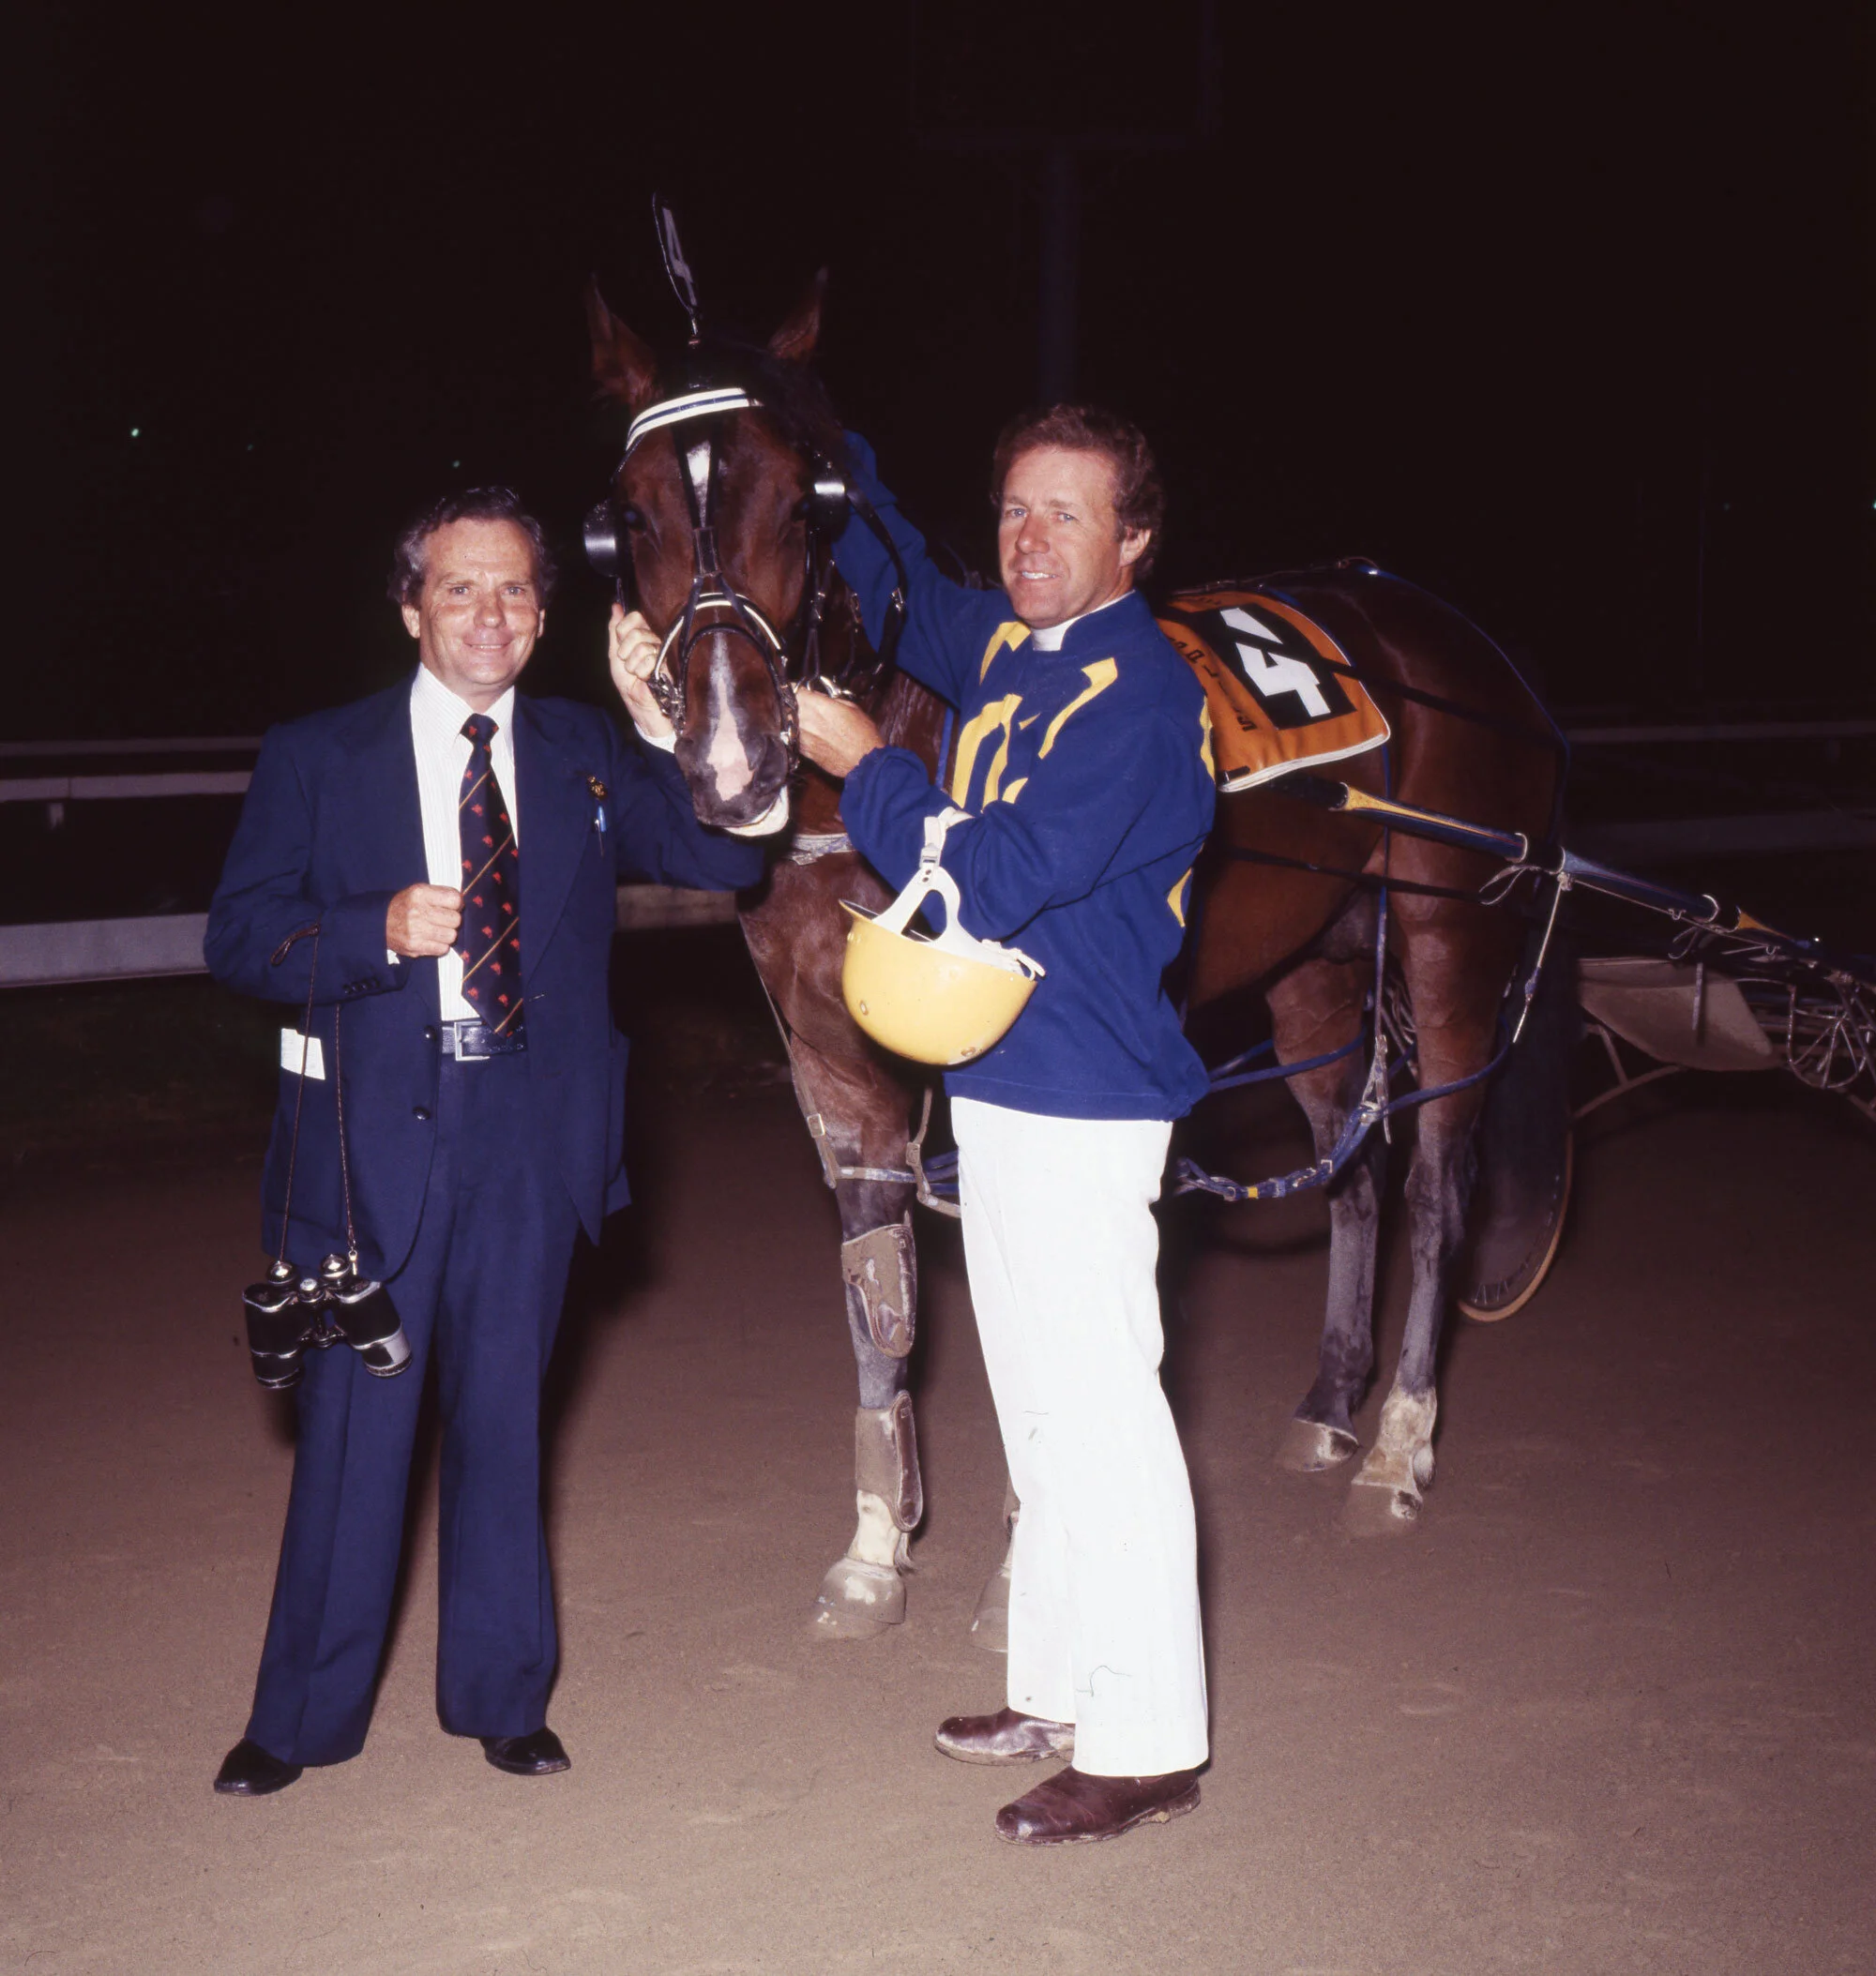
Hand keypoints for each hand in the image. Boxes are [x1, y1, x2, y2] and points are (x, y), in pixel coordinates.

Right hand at [387, 884, 462, 957]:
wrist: (379, 922)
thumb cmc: (404, 905)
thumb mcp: (419, 891)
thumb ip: (441, 894)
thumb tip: (462, 902)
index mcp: (420, 894)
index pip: (455, 899)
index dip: (457, 903)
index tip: (451, 906)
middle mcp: (418, 912)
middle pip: (456, 919)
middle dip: (452, 919)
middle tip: (443, 919)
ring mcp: (416, 931)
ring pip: (451, 936)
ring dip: (447, 933)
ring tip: (436, 929)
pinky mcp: (415, 947)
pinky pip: (443, 949)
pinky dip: (440, 945)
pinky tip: (431, 938)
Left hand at [608, 604, 672, 739]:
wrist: (638, 703)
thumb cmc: (628, 681)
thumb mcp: (614, 654)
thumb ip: (614, 630)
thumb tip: (615, 606)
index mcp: (641, 634)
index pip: (634, 616)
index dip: (623, 630)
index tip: (621, 644)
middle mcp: (654, 639)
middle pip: (637, 633)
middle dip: (625, 652)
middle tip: (628, 663)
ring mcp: (662, 651)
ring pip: (642, 647)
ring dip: (633, 665)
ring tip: (637, 673)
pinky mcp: (668, 664)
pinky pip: (650, 660)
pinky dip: (642, 672)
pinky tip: (646, 678)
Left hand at [797, 688, 884, 777]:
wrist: (864, 761)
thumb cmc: (863, 734)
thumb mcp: (851, 707)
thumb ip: (830, 700)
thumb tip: (820, 698)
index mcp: (818, 706)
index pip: (796, 692)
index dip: (801, 691)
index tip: (804, 692)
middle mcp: (807, 721)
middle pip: (791, 708)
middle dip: (799, 706)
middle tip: (809, 707)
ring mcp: (804, 738)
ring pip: (792, 724)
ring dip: (799, 721)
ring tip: (812, 722)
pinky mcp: (805, 752)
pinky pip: (797, 739)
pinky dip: (802, 736)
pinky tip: (813, 736)